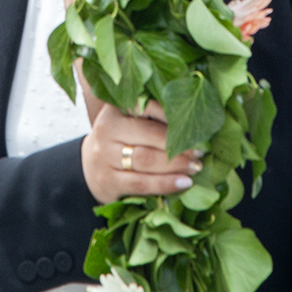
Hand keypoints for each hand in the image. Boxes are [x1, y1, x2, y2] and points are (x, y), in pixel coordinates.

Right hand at [81, 101, 199, 205]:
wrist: (90, 168)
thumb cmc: (122, 141)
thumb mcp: (130, 122)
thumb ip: (154, 118)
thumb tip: (196, 119)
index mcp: (116, 109)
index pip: (148, 107)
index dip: (174, 117)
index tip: (196, 125)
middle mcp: (107, 129)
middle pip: (149, 135)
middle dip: (179, 144)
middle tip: (201, 151)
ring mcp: (104, 156)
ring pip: (146, 159)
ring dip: (176, 164)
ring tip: (196, 167)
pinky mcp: (108, 181)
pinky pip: (141, 183)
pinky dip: (165, 184)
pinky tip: (183, 183)